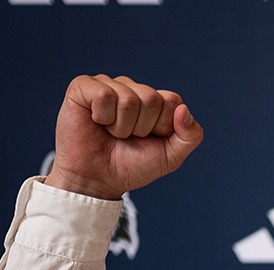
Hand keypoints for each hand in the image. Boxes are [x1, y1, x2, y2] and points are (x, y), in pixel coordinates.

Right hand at [46, 75, 202, 200]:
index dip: (162, 126)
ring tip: (111, 133)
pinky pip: (104, 95)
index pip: (172, 100)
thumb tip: (183, 109)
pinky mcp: (83, 86)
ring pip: (129, 100)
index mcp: (154, 100)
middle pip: (151, 99)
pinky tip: (96, 122)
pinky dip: (102, 117)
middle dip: (141, 128)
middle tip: (126, 137)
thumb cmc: (132, 166)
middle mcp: (132, 88)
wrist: (98, 180)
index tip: (148, 138)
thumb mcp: (171, 157)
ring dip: (121, 127)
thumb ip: (190, 136)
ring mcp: (107, 84)